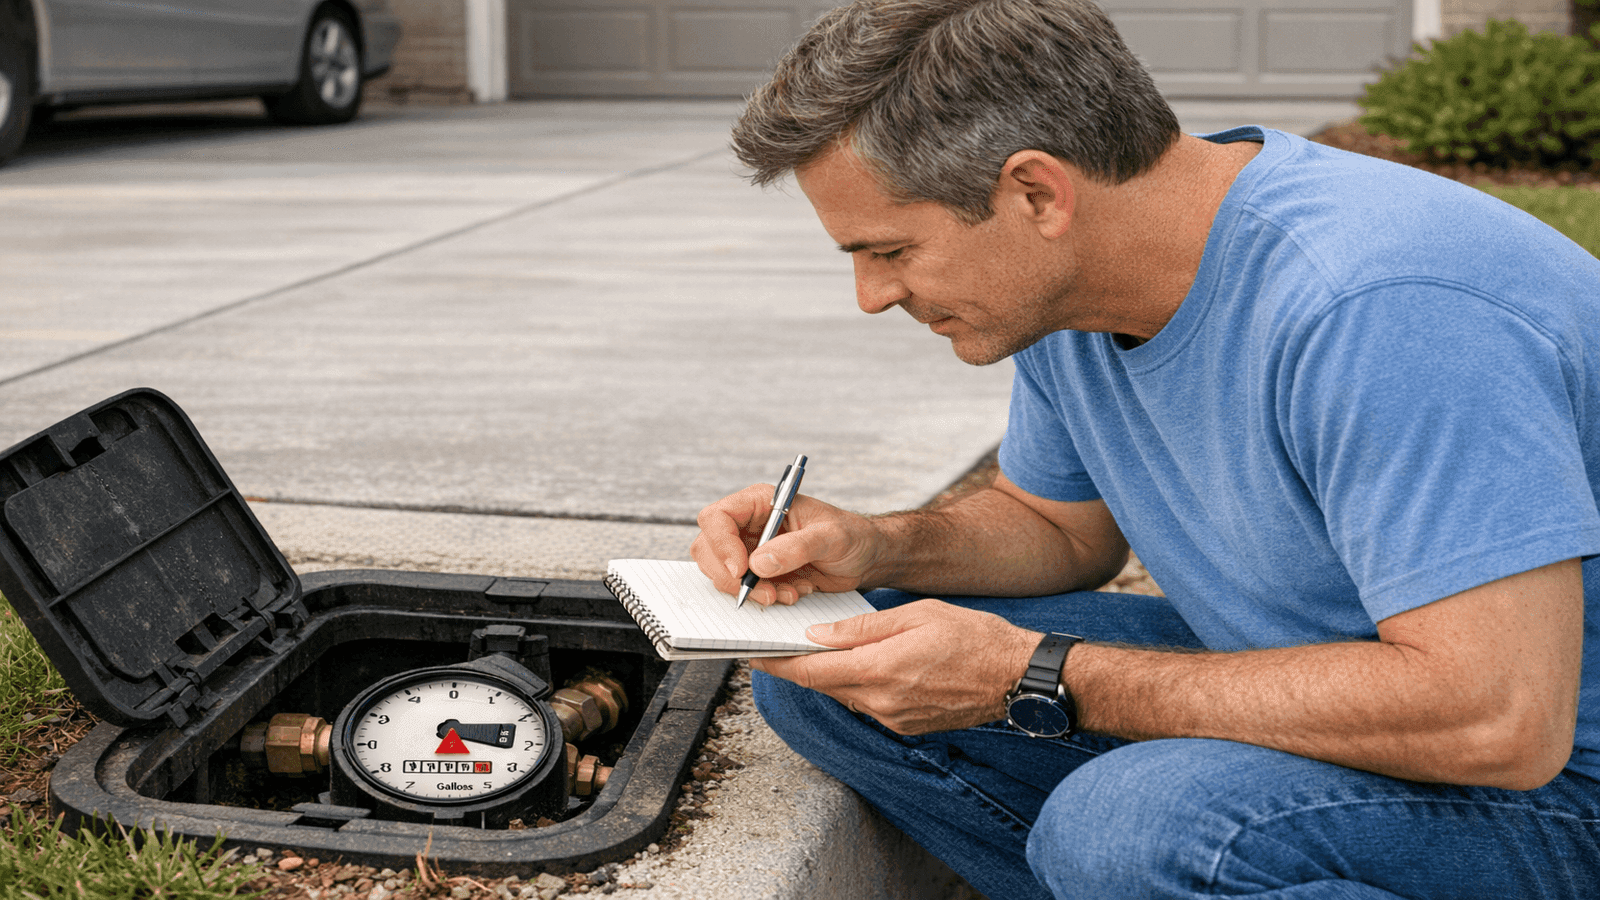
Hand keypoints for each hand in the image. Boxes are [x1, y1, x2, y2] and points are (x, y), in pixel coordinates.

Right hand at [691, 483, 881, 605]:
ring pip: (723, 574)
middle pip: (708, 549)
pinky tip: (795, 593)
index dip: (721, 544)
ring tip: (789, 593)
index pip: (717, 517)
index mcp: (761, 503)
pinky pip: (745, 590)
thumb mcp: (831, 537)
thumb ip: (797, 547)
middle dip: (732, 577)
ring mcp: (751, 551)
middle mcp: (750, 526)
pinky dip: (765, 598)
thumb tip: (758, 563)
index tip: (742, 570)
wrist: (866, 558)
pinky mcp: (760, 574)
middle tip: (765, 593)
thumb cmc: (852, 535)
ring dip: (752, 591)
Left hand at [753, 599, 1041, 733]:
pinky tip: (864, 665)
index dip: (777, 664)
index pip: (811, 671)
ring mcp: (894, 719)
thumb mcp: (916, 615)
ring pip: (846, 694)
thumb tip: (817, 635)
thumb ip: (861, 630)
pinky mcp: (907, 725)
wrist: (1017, 677)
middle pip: (823, 685)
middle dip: (798, 666)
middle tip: (777, 645)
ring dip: (830, 675)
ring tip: (820, 650)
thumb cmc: (973, 637)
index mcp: (880, 670)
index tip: (753, 654)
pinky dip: (858, 684)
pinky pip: (869, 703)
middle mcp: (882, 703)